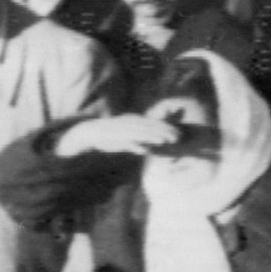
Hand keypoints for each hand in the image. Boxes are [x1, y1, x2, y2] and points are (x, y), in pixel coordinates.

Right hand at [54, 113, 183, 158]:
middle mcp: (132, 123)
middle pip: (152, 127)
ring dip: (155, 137)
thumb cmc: (110, 136)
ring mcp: (125, 130)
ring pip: (143, 133)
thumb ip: (137, 142)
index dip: (167, 128)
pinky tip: (146, 150)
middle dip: (165, 131)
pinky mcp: (117, 138)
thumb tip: (147, 149)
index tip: (179, 133)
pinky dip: (138, 145)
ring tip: (166, 141)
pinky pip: (129, 141)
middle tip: (178, 137)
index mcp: (135, 121)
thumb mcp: (126, 136)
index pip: (154, 123)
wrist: (91, 132)